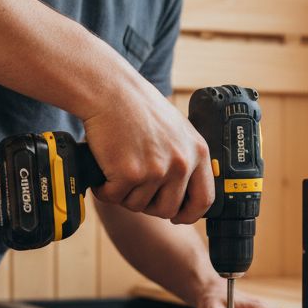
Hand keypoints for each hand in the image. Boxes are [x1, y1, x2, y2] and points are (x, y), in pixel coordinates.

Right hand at [81, 81, 213, 224]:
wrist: (110, 91)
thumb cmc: (138, 107)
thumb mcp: (177, 131)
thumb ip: (185, 158)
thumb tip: (185, 192)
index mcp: (197, 153)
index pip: (204, 199)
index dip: (189, 214)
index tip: (177, 216)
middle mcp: (181, 163)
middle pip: (167, 209)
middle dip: (147, 204)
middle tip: (133, 186)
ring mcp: (156, 170)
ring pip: (137, 206)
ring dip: (123, 193)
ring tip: (117, 167)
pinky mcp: (130, 173)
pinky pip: (114, 197)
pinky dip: (104, 188)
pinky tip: (103, 169)